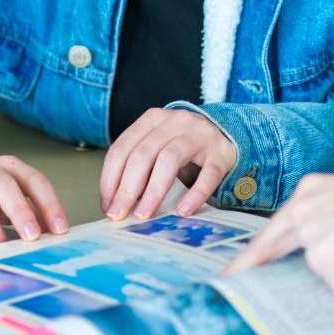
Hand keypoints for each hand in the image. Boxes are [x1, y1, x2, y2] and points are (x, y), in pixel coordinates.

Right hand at [0, 141, 68, 249]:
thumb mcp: (2, 188)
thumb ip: (24, 205)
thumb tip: (49, 233)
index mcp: (7, 165)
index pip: (33, 180)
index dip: (49, 203)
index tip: (60, 228)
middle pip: (4, 184)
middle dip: (20, 210)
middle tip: (32, 236)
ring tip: (1, 247)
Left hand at [99, 108, 237, 220]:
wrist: (226, 135)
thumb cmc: (183, 146)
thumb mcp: (158, 146)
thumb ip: (138, 166)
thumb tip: (115, 204)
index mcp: (152, 119)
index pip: (122, 148)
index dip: (110, 178)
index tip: (107, 205)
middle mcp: (175, 122)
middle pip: (144, 154)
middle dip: (127, 188)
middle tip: (119, 214)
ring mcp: (199, 135)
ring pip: (170, 160)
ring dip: (153, 191)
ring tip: (144, 215)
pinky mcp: (220, 153)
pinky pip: (207, 174)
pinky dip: (195, 194)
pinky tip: (183, 211)